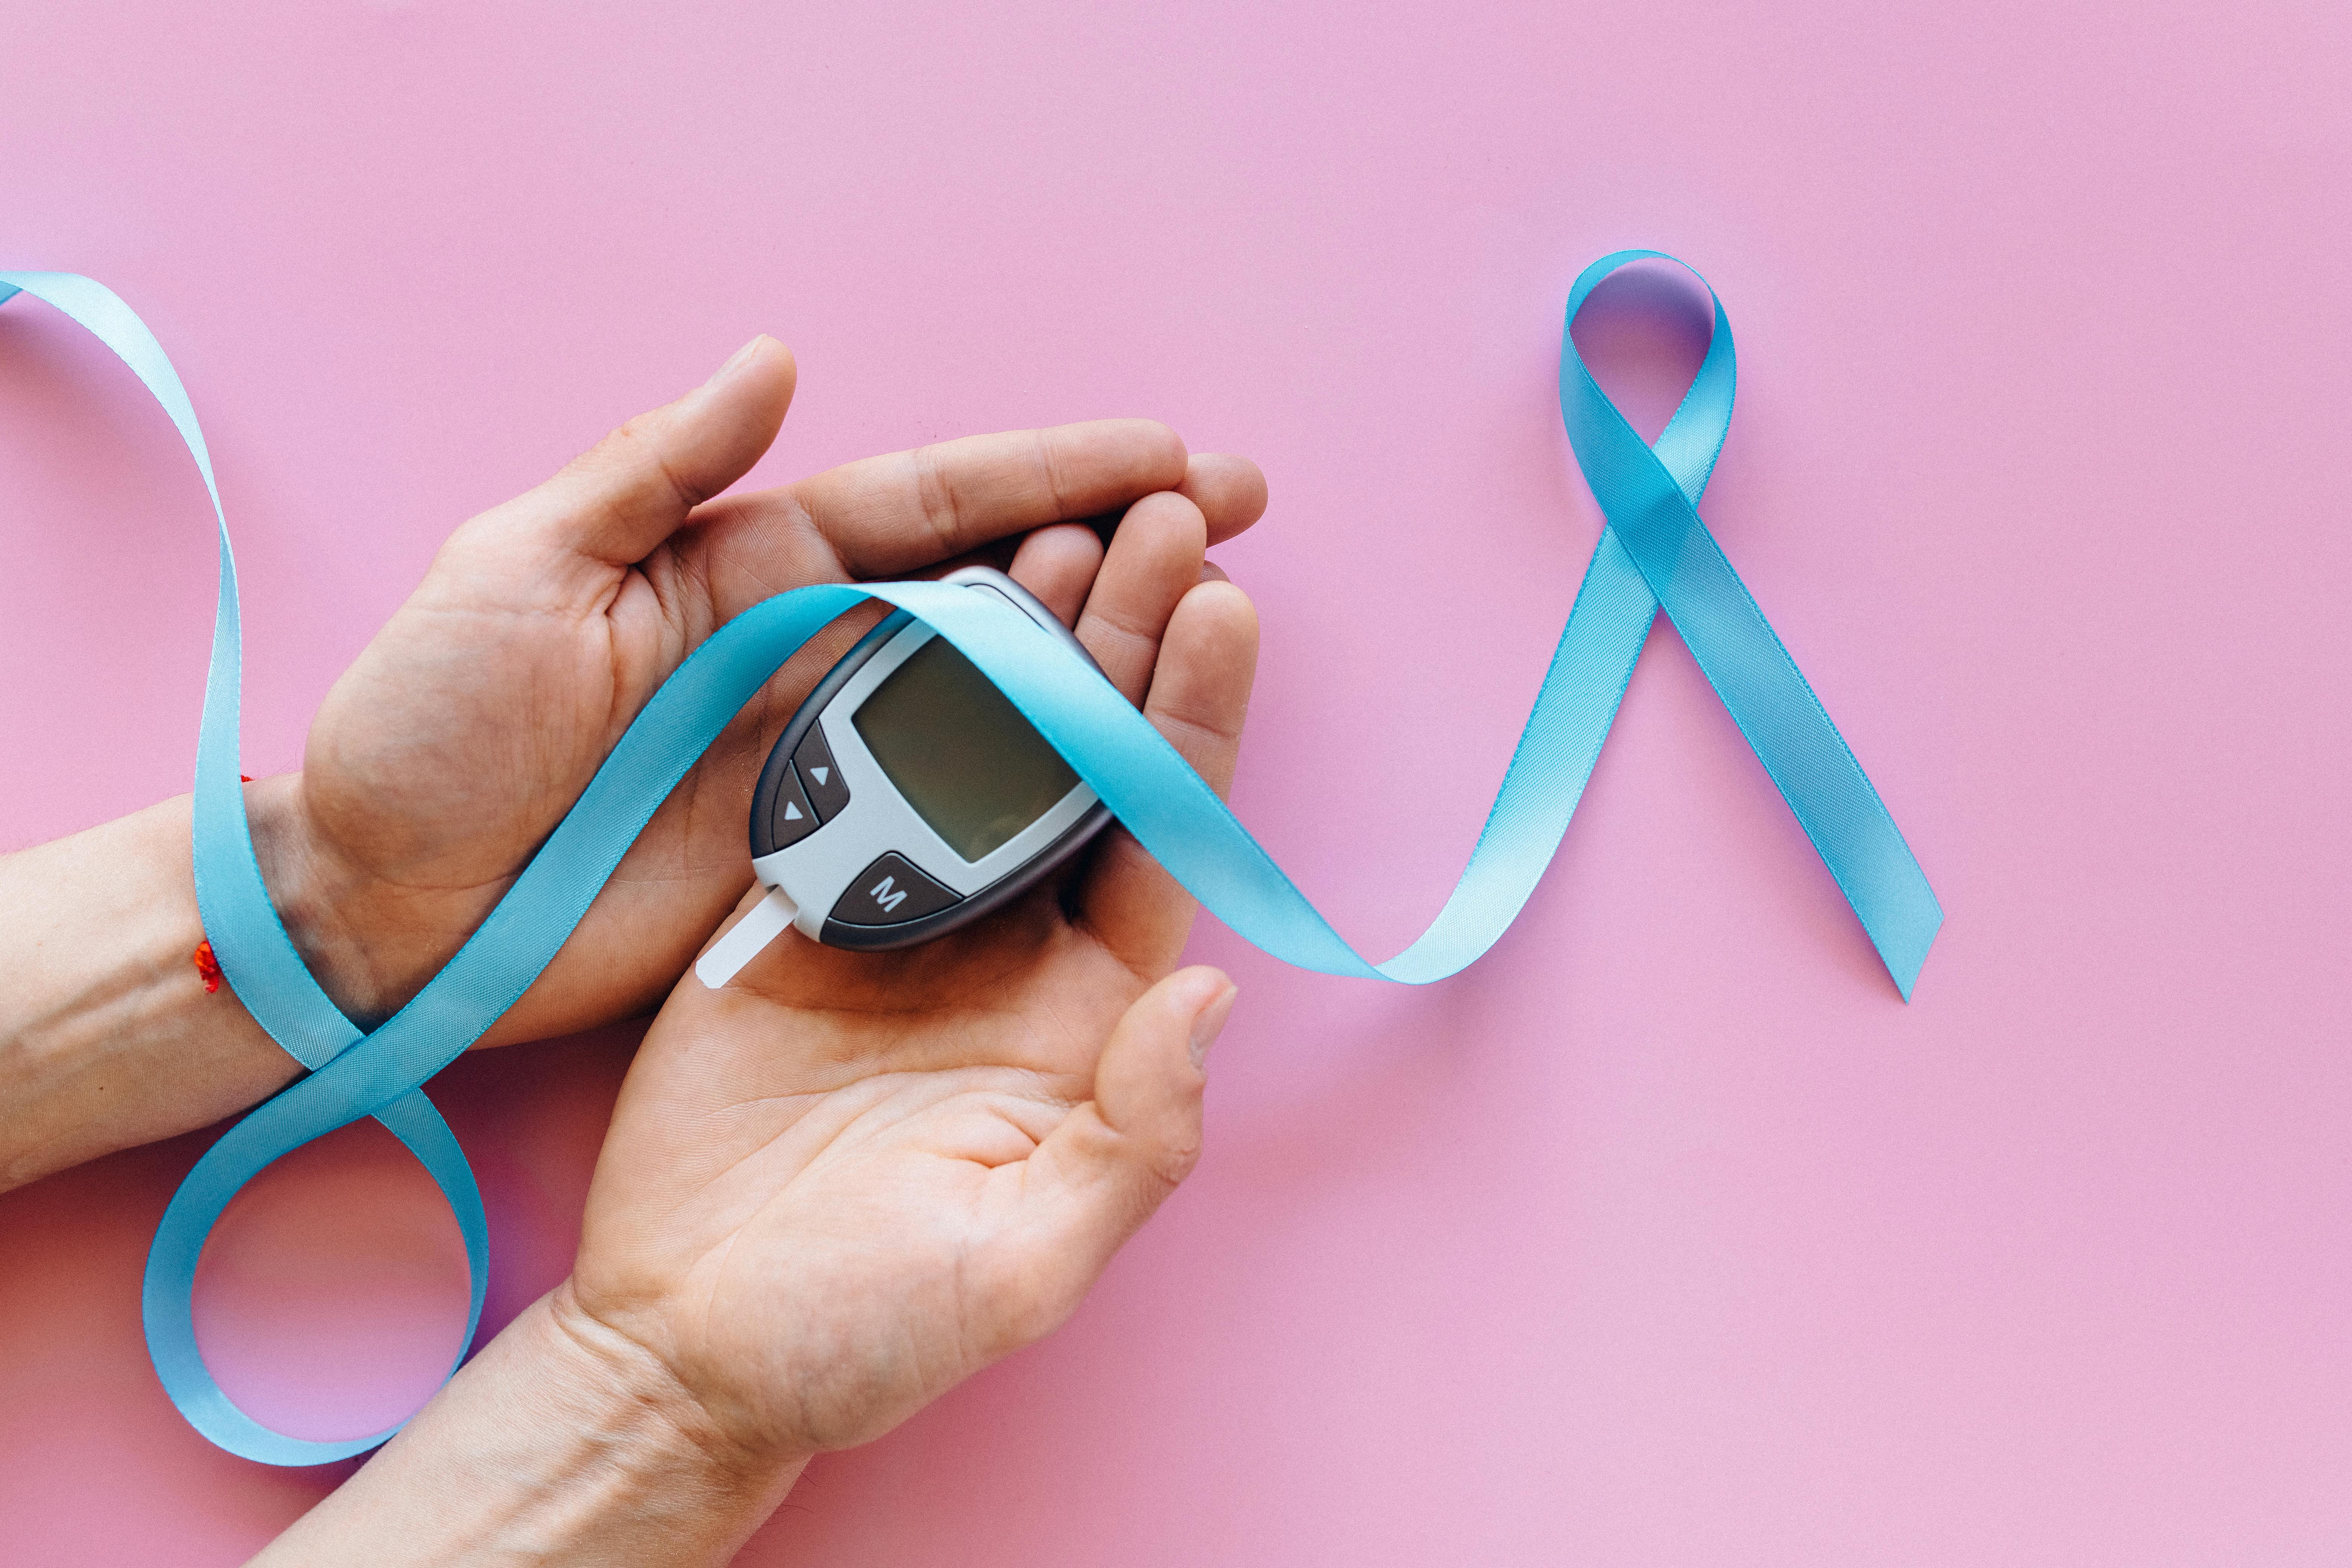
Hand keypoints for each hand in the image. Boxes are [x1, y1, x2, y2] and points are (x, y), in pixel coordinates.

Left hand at [255, 336, 1266, 1037]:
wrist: (380, 909)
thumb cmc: (423, 733)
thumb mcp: (514, 569)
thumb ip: (648, 470)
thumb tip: (775, 362)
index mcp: (743, 563)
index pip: (933, 504)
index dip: (1060, 471)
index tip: (1173, 458)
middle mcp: (802, 648)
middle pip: (995, 586)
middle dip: (1120, 547)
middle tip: (1231, 523)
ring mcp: (819, 754)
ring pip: (994, 695)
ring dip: (1102, 659)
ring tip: (1211, 623)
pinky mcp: (817, 855)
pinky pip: (952, 809)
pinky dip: (1037, 783)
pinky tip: (1118, 766)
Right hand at [557, 509, 1257, 1464]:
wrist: (686, 1344)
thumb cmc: (863, 1330)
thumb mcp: (1020, 1265)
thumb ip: (1135, 1139)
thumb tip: (1215, 1000)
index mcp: (1085, 1018)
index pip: (1162, 839)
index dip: (1193, 722)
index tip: (1223, 605)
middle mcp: (1009, 949)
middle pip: (1086, 767)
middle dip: (1127, 642)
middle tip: (1158, 517)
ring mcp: (904, 921)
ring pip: (980, 752)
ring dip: (1018, 642)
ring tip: (1057, 527)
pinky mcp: (799, 911)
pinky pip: (857, 779)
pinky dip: (888, 690)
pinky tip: (918, 600)